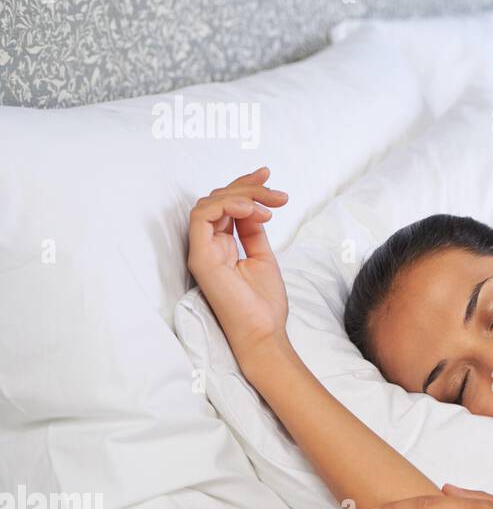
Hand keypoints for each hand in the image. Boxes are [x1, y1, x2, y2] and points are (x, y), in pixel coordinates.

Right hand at [186, 166, 290, 363]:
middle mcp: (208, 245)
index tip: (268, 176)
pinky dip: (227, 205)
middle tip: (278, 194)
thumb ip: (253, 231)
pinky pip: (202, 216)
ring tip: (268, 205)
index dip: (245, 185)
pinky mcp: (200, 257)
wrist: (263, 332)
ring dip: (242, 195)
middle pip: (217, 199)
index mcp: (221, 245)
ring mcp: (201, 251)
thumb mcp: (263, 256)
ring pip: (209, 202)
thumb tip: (254, 206)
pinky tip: (252, 210)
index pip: (225, 204)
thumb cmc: (262, 303)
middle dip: (249, 187)